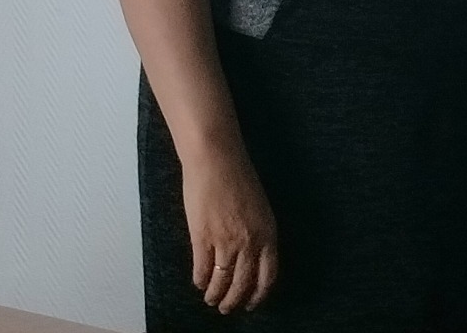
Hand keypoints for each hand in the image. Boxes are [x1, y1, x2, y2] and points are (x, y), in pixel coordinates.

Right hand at [182, 136, 278, 313]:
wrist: (216, 158)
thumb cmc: (238, 175)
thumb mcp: (260, 206)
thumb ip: (258, 232)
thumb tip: (251, 256)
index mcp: (267, 233)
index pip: (267, 276)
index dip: (258, 294)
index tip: (251, 303)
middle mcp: (249, 241)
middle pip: (243, 284)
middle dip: (234, 301)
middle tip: (227, 308)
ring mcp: (225, 241)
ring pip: (221, 280)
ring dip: (215, 295)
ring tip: (211, 299)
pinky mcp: (202, 237)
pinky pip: (201, 269)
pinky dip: (200, 280)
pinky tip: (198, 282)